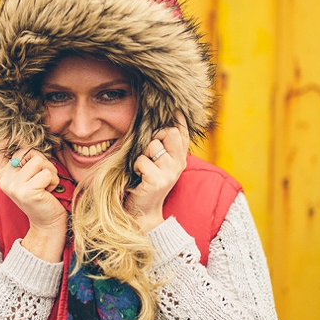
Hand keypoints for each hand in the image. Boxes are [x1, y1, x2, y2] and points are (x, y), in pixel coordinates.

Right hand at [0, 142, 66, 261]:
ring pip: (39, 160)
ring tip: (46, 185)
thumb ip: (23, 158)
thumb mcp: (29, 174)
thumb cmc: (43, 194)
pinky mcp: (26, 191)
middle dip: (43, 161)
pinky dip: (53, 181)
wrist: (47, 223)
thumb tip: (21, 133)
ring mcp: (13, 185)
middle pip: (28, 150)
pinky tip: (48, 192)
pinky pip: (46, 173)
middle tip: (43, 178)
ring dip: (50, 172)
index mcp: (3, 171)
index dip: (12, 135)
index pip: (0, 144)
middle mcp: (4, 178)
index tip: (19, 134)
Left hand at [128, 111, 189, 232]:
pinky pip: (142, 160)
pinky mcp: (157, 180)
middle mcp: (179, 164)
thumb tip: (170, 118)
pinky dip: (136, 166)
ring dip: (143, 154)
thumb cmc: (149, 183)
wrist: (144, 212)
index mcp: (181, 159)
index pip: (183, 133)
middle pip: (169, 133)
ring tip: (143, 168)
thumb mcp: (162, 163)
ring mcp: (169, 172)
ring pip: (153, 146)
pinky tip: (138, 176)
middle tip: (150, 152)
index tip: (175, 108)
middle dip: (156, 136)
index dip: (179, 119)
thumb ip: (167, 145)